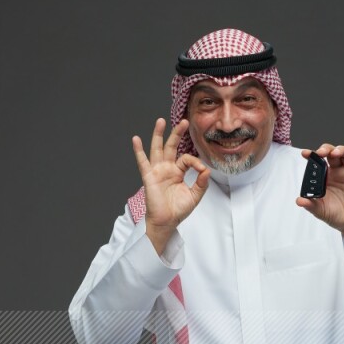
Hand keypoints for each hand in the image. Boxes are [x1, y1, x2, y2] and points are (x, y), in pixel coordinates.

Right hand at [132, 118, 209, 251]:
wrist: (167, 222)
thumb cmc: (178, 210)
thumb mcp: (194, 196)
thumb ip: (202, 183)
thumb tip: (207, 170)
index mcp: (178, 172)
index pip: (187, 159)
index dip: (195, 162)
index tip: (202, 170)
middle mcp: (167, 168)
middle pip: (171, 146)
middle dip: (177, 134)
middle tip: (184, 121)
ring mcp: (157, 171)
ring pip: (157, 149)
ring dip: (158, 134)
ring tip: (161, 121)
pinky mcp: (149, 177)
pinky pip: (142, 162)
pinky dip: (138, 151)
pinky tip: (136, 139)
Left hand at [296, 143, 343, 256]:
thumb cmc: (335, 214)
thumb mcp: (320, 211)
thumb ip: (310, 205)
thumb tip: (299, 201)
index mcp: (326, 176)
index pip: (319, 161)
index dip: (312, 155)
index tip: (305, 153)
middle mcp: (338, 171)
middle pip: (333, 153)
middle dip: (326, 149)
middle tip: (321, 153)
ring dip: (341, 150)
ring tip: (335, 153)